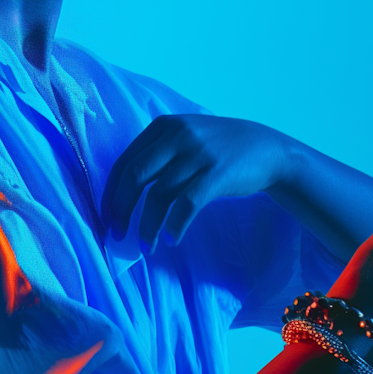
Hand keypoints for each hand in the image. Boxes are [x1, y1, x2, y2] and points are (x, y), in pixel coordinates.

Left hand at [101, 114, 291, 248]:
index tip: (106, 218)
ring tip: (147, 247)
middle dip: (120, 209)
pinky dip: (175, 226)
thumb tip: (121, 194)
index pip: (124, 162)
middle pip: (134, 176)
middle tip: (117, 235)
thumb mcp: (185, 138)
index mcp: (163, 126)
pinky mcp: (217, 173)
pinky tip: (172, 239)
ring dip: (148, 226)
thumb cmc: (219, 150)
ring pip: (159, 195)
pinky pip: (186, 205)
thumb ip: (157, 155)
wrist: (267, 149)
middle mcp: (177, 135)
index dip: (110, 193)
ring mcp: (198, 153)